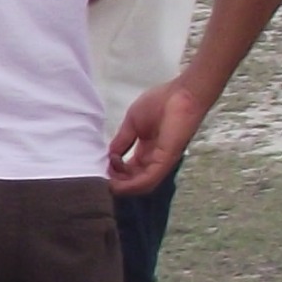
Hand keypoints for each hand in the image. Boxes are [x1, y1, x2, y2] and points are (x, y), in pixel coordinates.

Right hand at [108, 80, 204, 194]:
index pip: (130, 169)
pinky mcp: (166, 160)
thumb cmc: (161, 103)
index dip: (114, 170)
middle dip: (116, 181)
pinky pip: (148, 179)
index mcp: (148, 150)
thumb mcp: (132, 123)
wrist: (180, 94)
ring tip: (106, 183)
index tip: (101, 165)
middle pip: (134, 180)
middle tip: (102, 177)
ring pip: (140, 184)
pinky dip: (131, 185)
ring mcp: (162, 161)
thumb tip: (109, 155)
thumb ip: (122, 140)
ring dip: (122, 187)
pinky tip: (116, 183)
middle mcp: (155, 159)